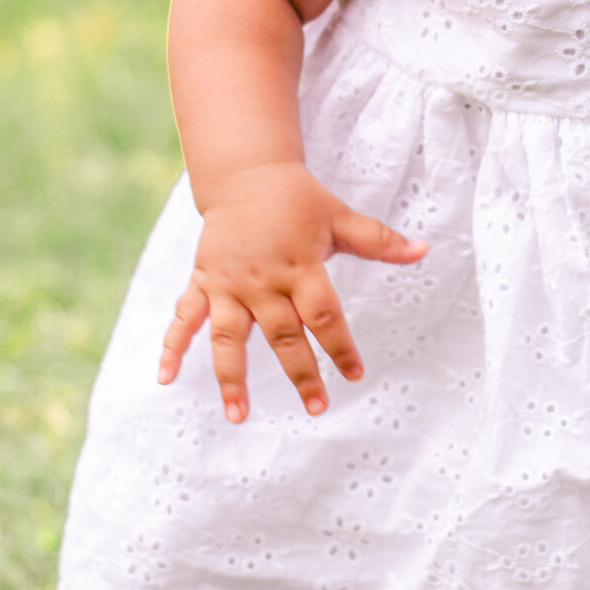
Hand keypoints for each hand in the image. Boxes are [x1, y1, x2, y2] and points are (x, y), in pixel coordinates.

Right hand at [157, 162, 426, 421]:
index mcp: (300, 266)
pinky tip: (165, 377)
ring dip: (232, 377)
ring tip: (239, 415)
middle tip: (317, 408)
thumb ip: (379, 241)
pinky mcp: (203, 282)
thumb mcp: (340, 217)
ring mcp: (229, 284)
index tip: (355, 374)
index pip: (324, 314)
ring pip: (230, 337)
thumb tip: (423, 250)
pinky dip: (172, 346)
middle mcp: (263, 280)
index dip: (340, 345)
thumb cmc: (298, 200)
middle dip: (300, 373)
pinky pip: (184, 317)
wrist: (246, 175)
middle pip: (283, 334)